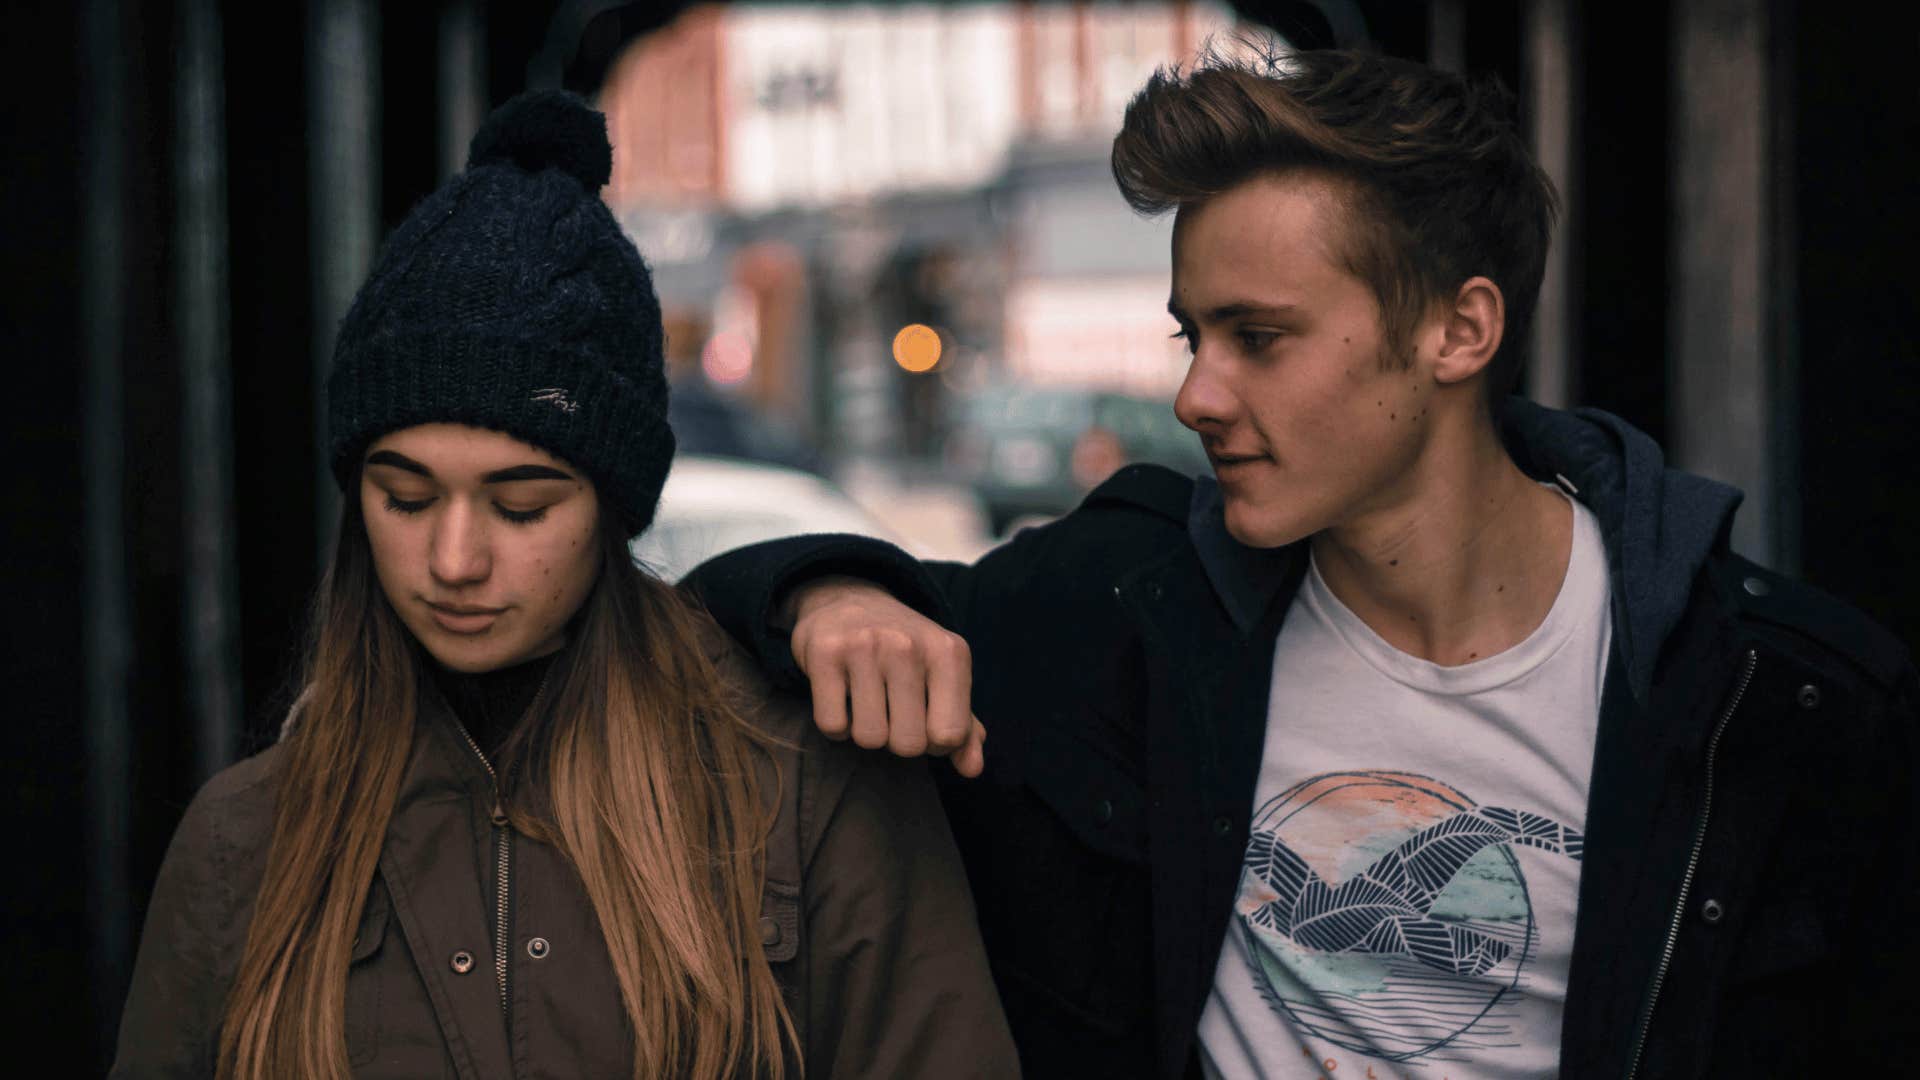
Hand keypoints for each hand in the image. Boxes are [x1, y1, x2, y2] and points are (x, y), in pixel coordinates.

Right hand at [787, 577, 985, 777]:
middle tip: (892, 712)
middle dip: (898, 740)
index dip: (935, 743)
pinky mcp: (825, 653)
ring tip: (867, 702)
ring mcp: (865, 646)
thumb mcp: (943, 678)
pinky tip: (842, 698)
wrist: (849, 600)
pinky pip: (833, 725)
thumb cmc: (905, 651)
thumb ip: (963, 727)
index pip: (949, 735)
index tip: (924, 721)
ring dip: (866, 732)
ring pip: (869, 738)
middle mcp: (909, 645)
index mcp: (949, 652)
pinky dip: (836, 725)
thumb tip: (972, 770)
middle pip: (908, 744)